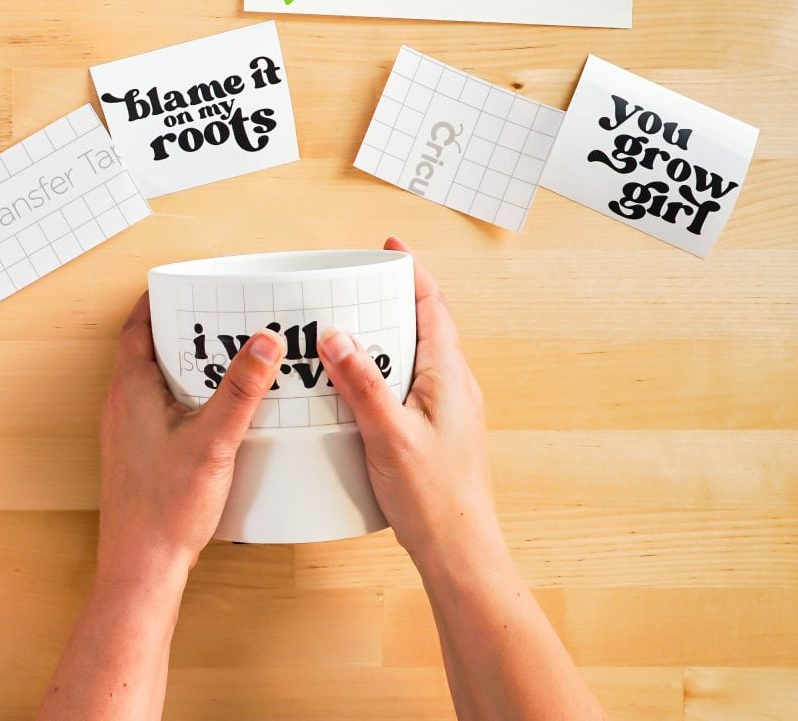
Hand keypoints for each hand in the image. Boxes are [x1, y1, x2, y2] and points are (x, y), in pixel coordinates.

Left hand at [97, 293, 284, 582]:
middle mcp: (122, 407)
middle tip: (218, 316)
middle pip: (146, 349)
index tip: (187, 284)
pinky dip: (185, 395)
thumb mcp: (214, 442)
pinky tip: (217, 410)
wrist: (142, 567)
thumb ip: (240, 390)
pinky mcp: (139, 454)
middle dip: (181, 329)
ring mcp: (128, 432)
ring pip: (153, 381)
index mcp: (130, 391)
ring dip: (184, 364)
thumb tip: (264, 341)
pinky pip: (159, 407)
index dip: (158, 300)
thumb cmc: (166, 509)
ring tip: (225, 357)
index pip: (136, 327)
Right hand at [316, 238, 501, 568]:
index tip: (389, 248)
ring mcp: (448, 409)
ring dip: (387, 337)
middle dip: (394, 300)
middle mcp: (454, 386)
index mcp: (449, 376)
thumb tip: (338, 335)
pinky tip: (357, 387)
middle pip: (425, 326)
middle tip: (357, 287)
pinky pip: (410, 384)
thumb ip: (363, 384)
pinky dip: (385, 371)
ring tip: (348, 330)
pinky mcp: (437, 430)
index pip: (433, 306)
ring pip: (417, 356)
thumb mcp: (389, 435)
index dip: (412, 272)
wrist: (459, 549)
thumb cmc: (434, 498)